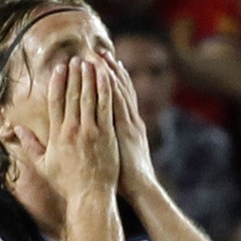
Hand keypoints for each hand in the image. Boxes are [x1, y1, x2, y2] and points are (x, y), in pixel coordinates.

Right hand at [12, 56, 118, 203]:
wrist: (89, 197)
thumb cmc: (66, 183)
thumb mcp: (43, 165)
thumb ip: (30, 145)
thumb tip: (16, 130)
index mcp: (57, 135)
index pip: (55, 103)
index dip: (57, 83)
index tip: (59, 69)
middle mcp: (73, 130)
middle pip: (72, 96)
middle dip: (74, 75)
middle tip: (75, 58)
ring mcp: (91, 132)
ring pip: (89, 98)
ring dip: (89, 78)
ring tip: (90, 62)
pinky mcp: (107, 135)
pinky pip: (106, 108)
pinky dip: (106, 90)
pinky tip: (107, 77)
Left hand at [102, 51, 161, 197]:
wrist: (141, 189)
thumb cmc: (126, 179)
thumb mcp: (119, 156)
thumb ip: (112, 143)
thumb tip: (100, 138)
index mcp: (130, 127)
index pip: (120, 97)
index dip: (112, 80)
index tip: (103, 64)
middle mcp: (131, 120)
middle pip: (120, 89)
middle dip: (110, 69)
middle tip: (101, 51)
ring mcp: (129, 123)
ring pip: (119, 91)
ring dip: (110, 72)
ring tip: (101, 55)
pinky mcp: (126, 129)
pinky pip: (117, 102)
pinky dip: (111, 85)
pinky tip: (105, 72)